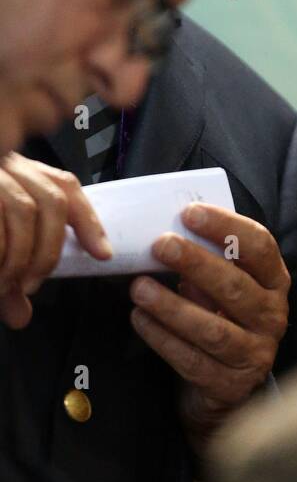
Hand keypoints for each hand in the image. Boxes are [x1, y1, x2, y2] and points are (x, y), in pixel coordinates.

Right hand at [0, 152, 111, 328]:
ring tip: (4, 285)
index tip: (102, 255)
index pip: (63, 186)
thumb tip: (21, 317)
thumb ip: (7, 272)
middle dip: (47, 250)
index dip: (89, 221)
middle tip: (31, 286)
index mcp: (15, 169)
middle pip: (47, 201)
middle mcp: (2, 164)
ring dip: (17, 256)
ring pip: (19, 209)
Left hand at [129, 204, 288, 445]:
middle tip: (160, 245)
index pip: (260, 246)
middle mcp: (273, 316)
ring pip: (212, 328)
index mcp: (275, 282)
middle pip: (235, 286)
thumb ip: (210, 262)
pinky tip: (140, 319)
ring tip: (139, 287)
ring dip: (172, 306)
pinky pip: (192, 361)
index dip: (227, 227)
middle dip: (196, 263)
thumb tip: (171, 232)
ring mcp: (255, 352)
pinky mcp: (230, 384)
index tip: (190, 213)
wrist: (228, 386)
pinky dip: (163, 339)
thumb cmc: (222, 319)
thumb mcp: (224, 287)